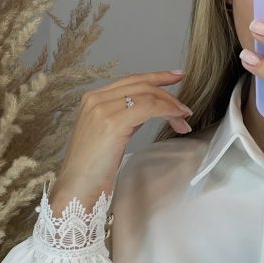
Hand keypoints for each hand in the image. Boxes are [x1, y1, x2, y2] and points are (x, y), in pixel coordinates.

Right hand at [49, 71, 192, 214]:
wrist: (77, 186)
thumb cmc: (93, 167)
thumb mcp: (109, 134)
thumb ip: (125, 117)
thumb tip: (150, 109)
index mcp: (93, 99)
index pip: (130, 80)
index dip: (156, 77)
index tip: (176, 76)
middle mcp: (96, 99)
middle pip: (141, 84)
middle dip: (168, 93)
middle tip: (186, 108)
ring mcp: (102, 109)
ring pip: (147, 95)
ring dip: (171, 106)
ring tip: (184, 119)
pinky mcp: (112, 123)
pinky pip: (148, 108)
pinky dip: (166, 111)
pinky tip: (176, 119)